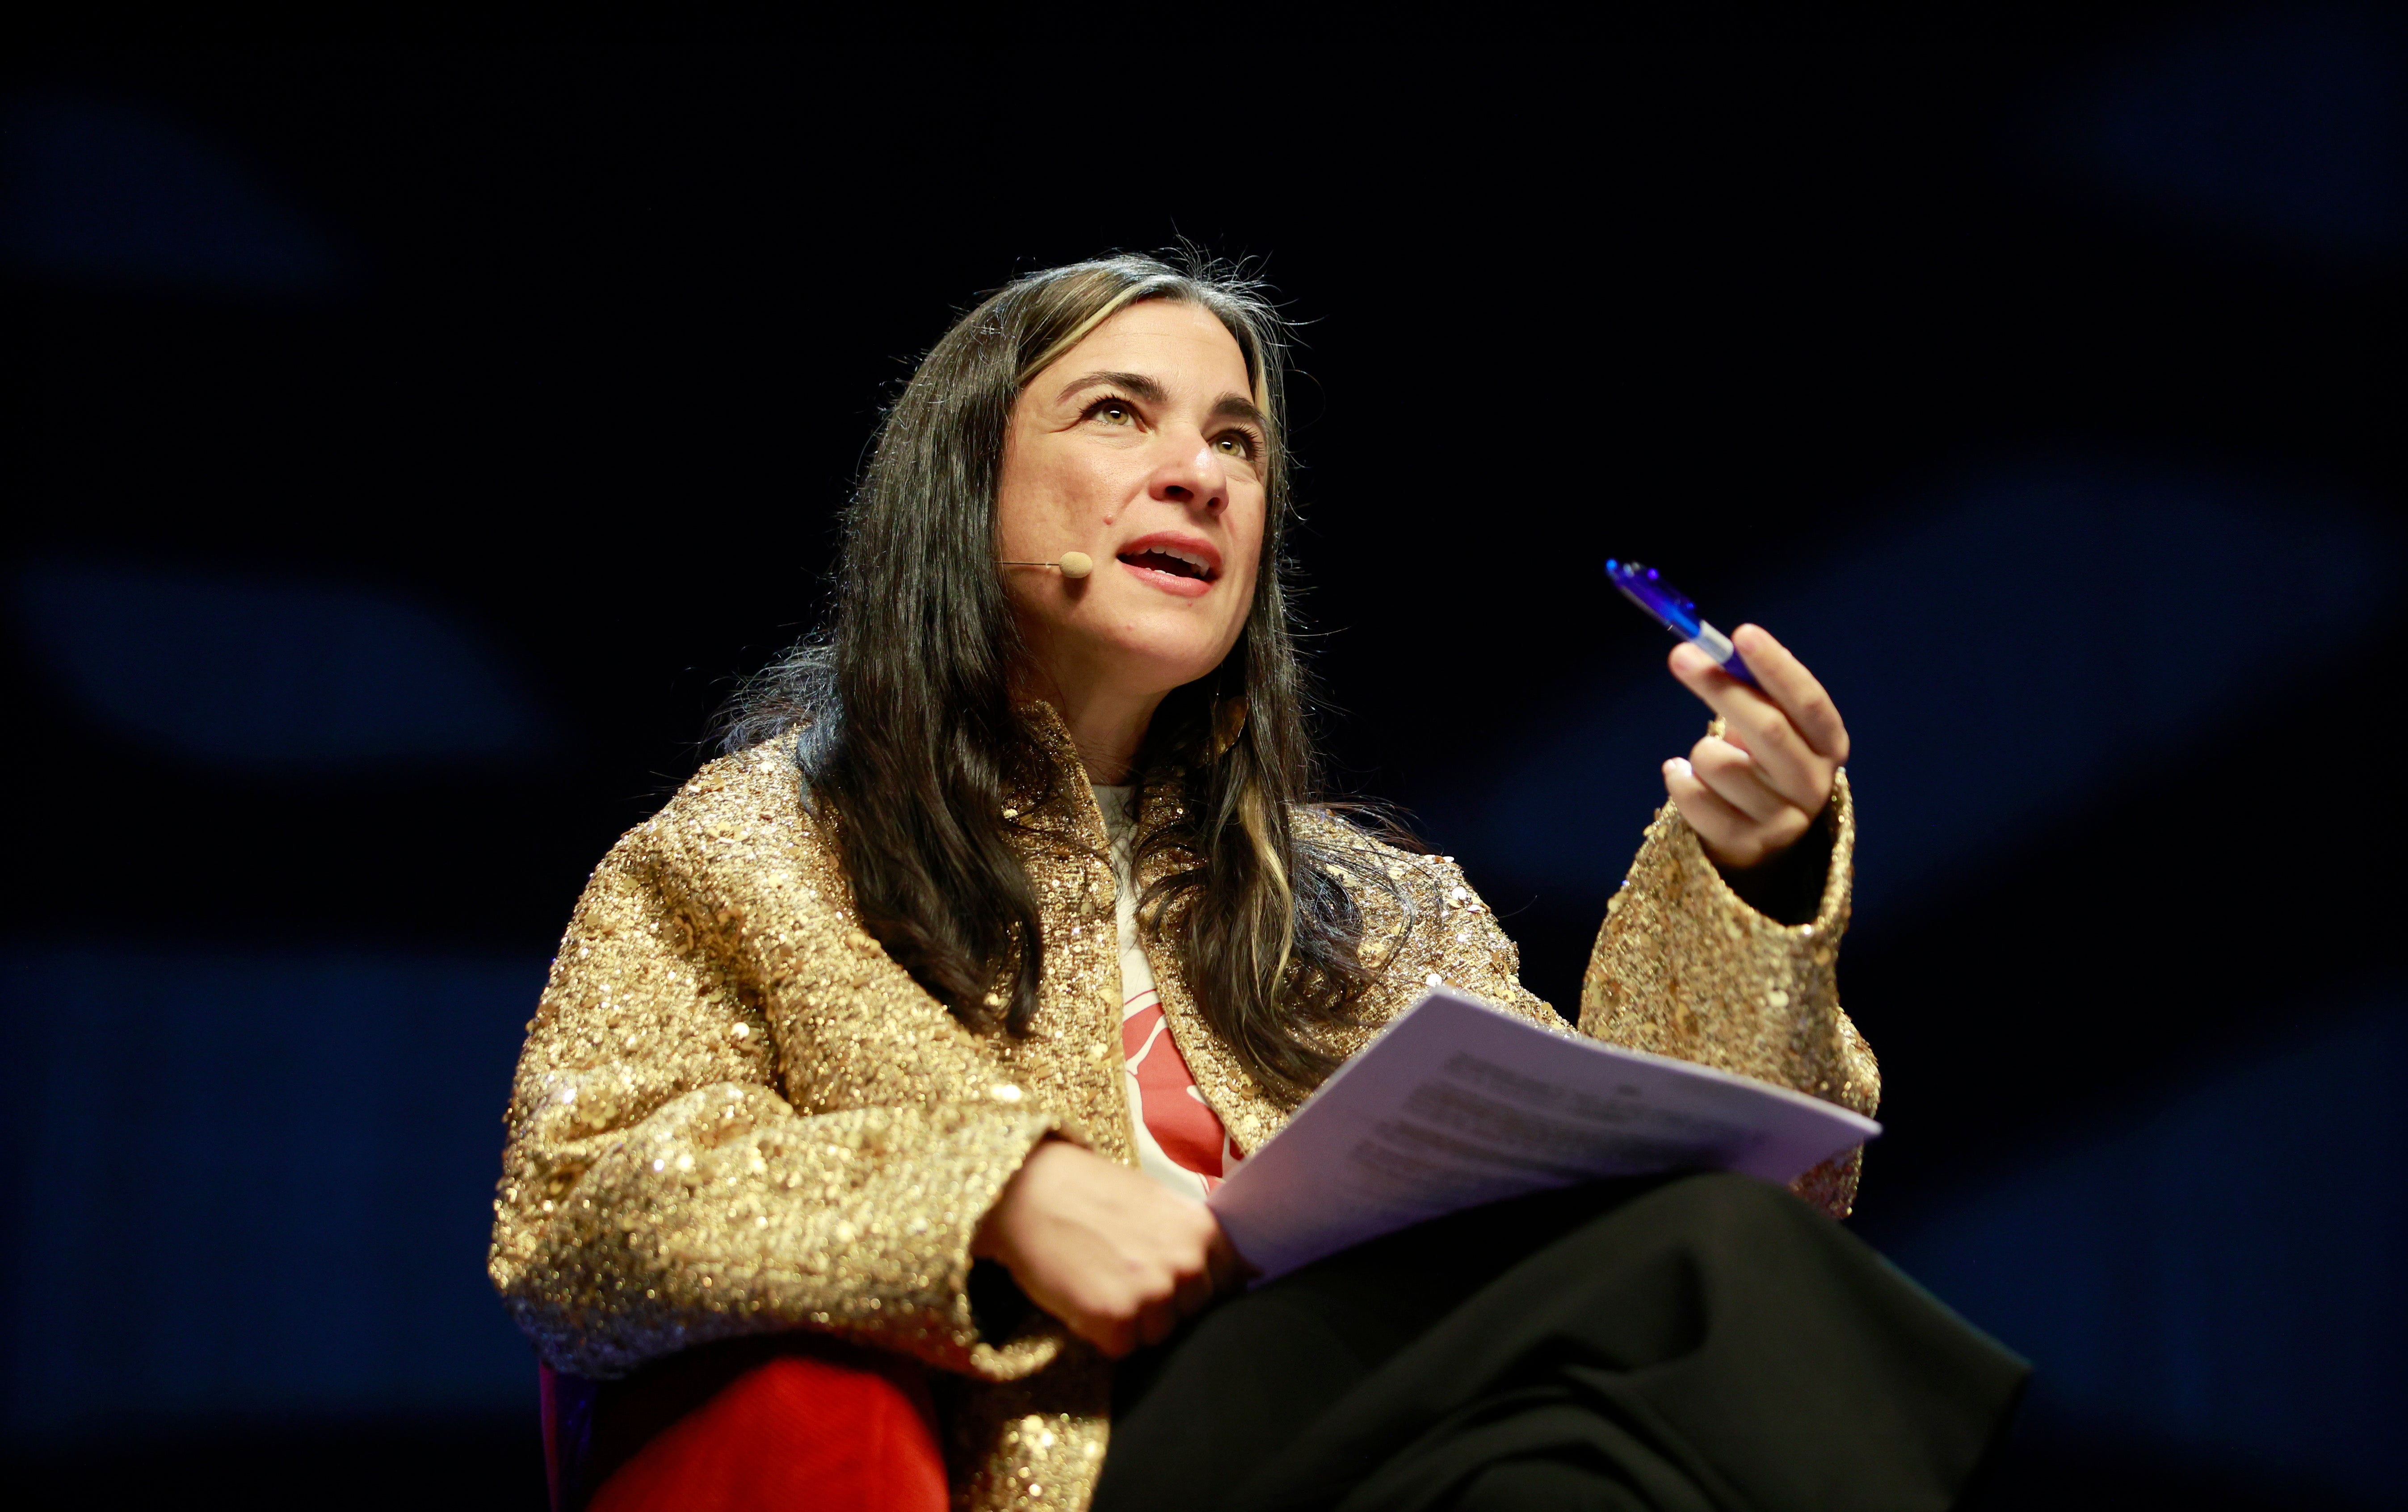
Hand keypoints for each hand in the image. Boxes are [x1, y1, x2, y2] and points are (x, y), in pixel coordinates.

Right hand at [971, 1139, 1244, 1356]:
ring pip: (1157, 1335)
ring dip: (1131, 1321)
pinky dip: (1101, 1332)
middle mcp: (1188, 1265)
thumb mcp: (1159, 1204)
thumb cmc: (1091, 1193)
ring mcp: (1154, 1295)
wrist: (1028, 1191)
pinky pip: (1121, 1348)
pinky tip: (1083, 1296)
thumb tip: (1253, 1275)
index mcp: (1203, 1233)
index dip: (1194, 1287)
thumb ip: (1200, 1241)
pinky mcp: (1117, 1321)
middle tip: (1122, 1272)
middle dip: (1163, 1305)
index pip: (1227, 1286)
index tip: (1166, 1276)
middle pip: (1192, 1315)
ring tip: (1100, 1280)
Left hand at [1663, 624, 1849, 870]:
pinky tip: (1685, 779)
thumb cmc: (1759, 765)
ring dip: (1698, 751)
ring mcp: (1783, 821)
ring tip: (1704, 760)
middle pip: (1769, 729)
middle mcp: (1814, 785)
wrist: (1755, 838)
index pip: (1808, 703)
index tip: (1742, 634)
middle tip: (1682, 656)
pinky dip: (1679, 780)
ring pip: (1719, 764)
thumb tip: (1700, 649)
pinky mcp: (1747, 846)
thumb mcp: (1767, 725)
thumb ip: (1747, 688)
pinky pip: (1695, 798)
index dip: (1777, 668)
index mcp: (1829, 746)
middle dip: (1722, 688)